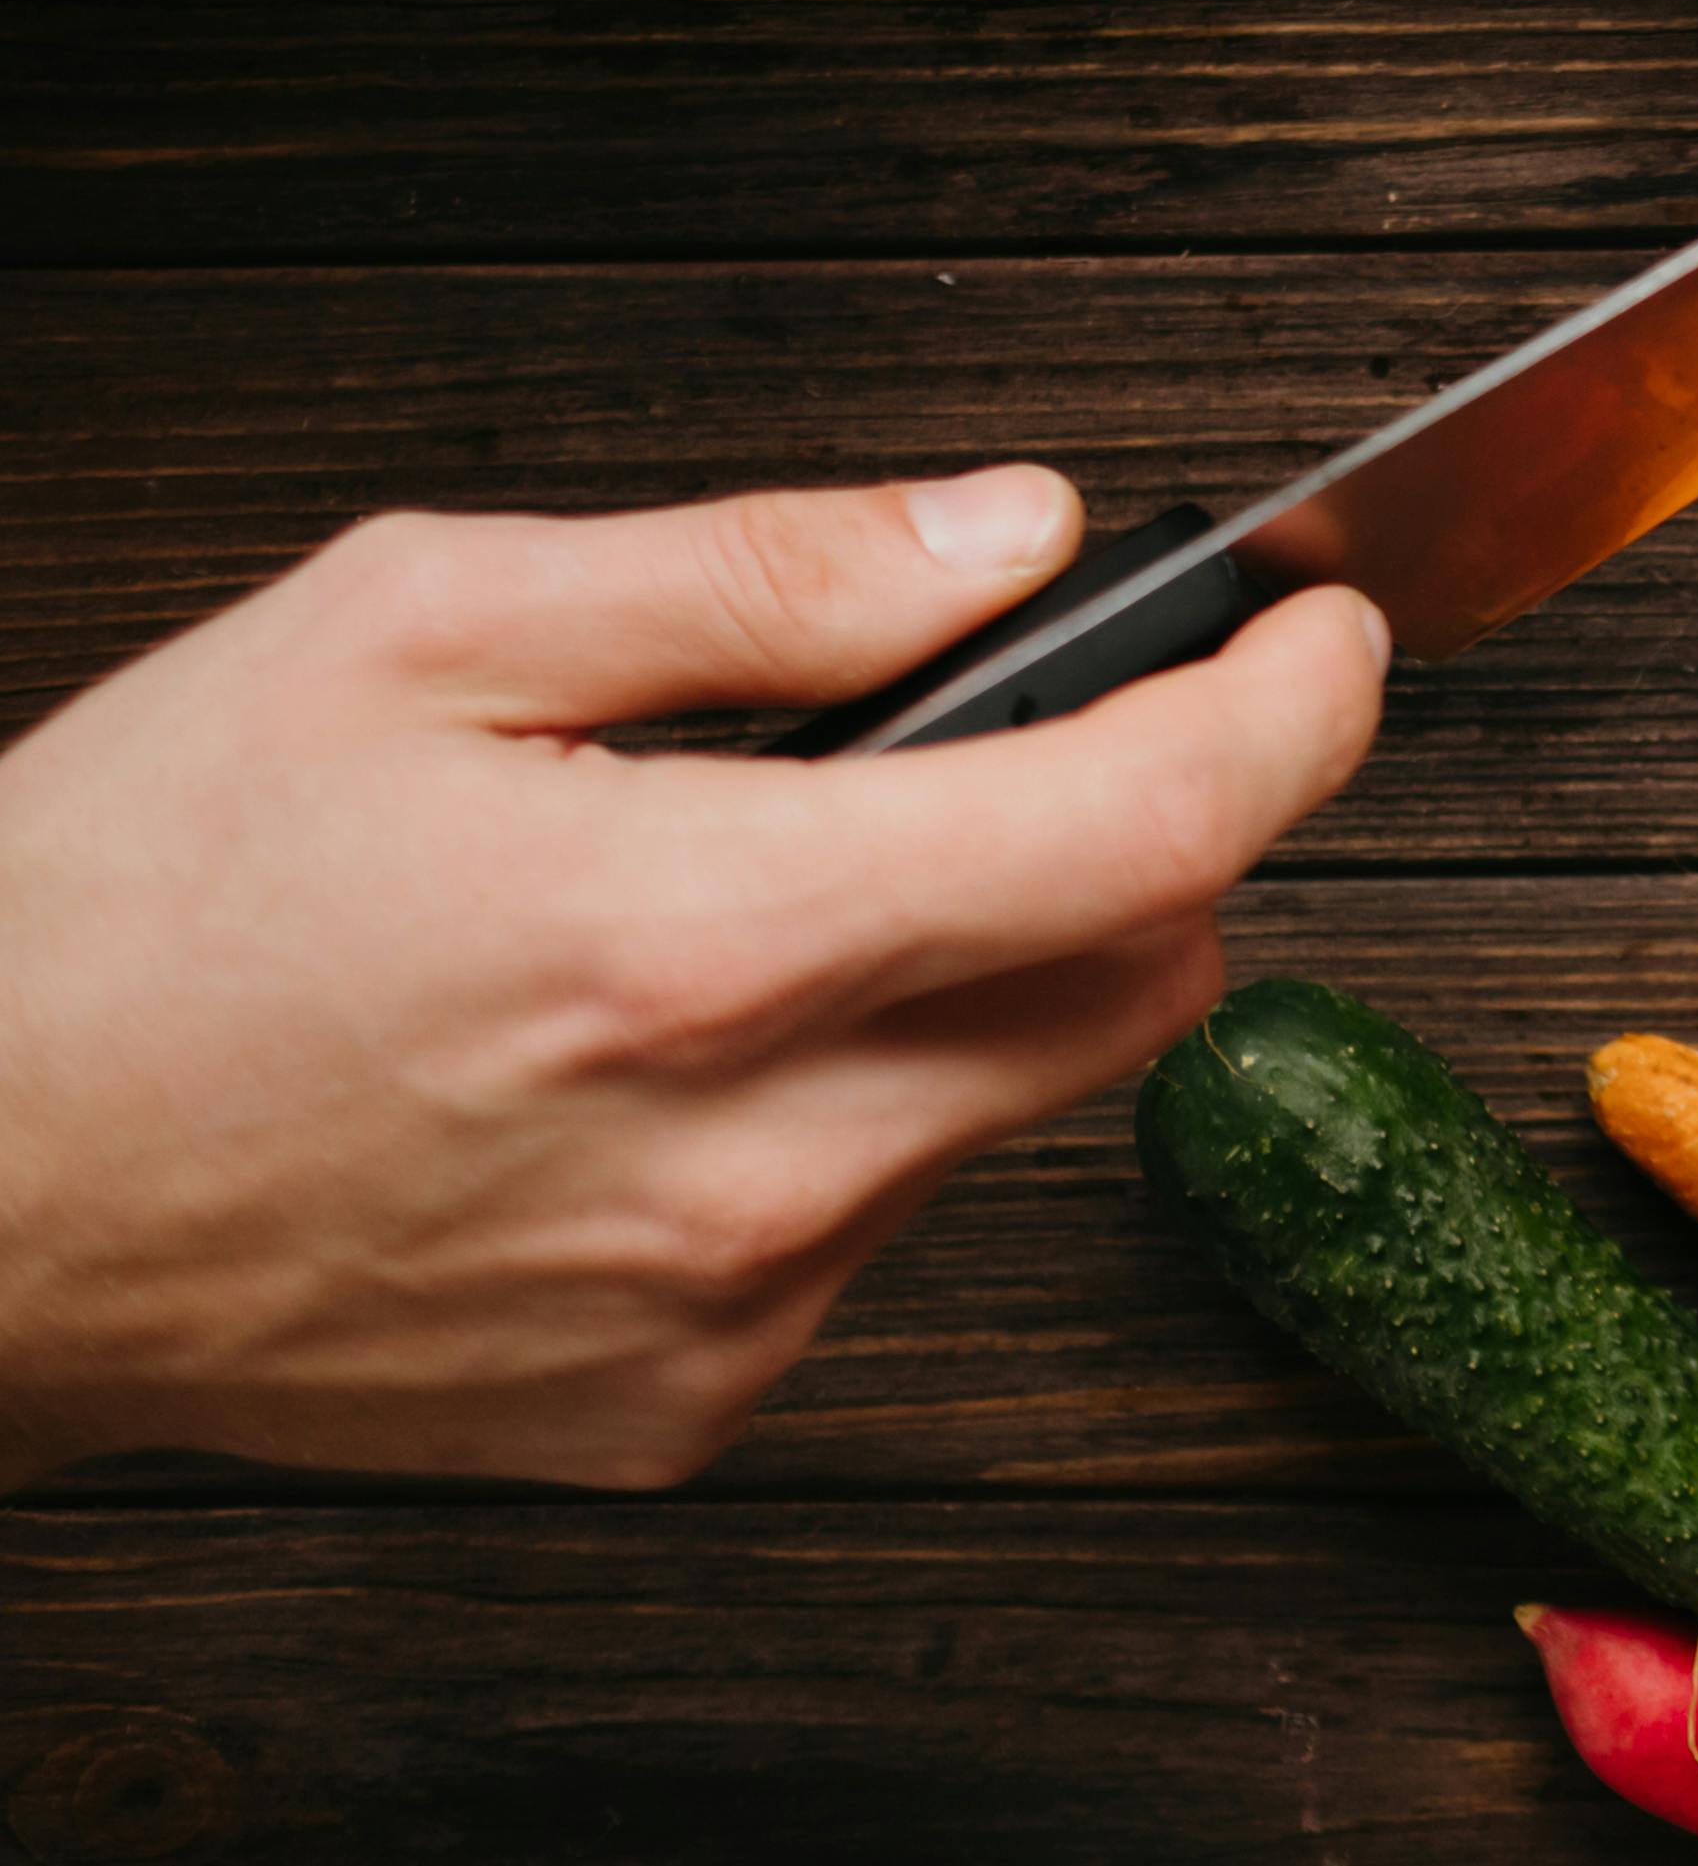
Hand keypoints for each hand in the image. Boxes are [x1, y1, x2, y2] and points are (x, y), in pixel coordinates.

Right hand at [0, 468, 1384, 1488]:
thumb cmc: (125, 899)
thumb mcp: (418, 626)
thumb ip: (765, 579)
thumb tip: (1015, 531)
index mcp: (692, 936)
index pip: (1144, 829)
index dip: (1288, 715)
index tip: (1330, 640)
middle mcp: (742, 1157)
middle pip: (1136, 973)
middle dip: (1134, 834)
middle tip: (999, 748)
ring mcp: (719, 1308)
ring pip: (1015, 1099)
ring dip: (975, 974)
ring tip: (751, 901)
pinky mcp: (674, 1410)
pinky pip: (878, 1227)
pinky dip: (852, 1115)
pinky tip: (663, 1060)